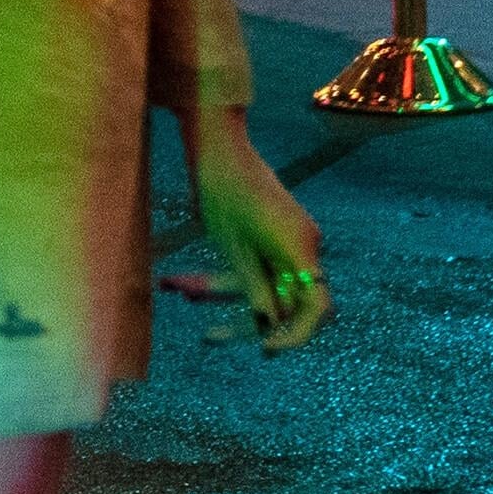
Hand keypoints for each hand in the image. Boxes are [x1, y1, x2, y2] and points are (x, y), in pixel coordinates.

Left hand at [188, 109, 329, 351]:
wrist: (218, 144)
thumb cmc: (222, 188)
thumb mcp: (231, 244)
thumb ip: (253, 286)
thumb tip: (269, 324)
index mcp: (300, 248)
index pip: (316, 307)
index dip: (297, 335)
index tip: (266, 350)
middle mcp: (303, 247)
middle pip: (284, 300)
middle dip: (242, 316)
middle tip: (208, 337)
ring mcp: (288, 241)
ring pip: (261, 283)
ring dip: (221, 292)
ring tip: (176, 289)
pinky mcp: (272, 236)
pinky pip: (254, 266)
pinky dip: (225, 275)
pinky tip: (184, 282)